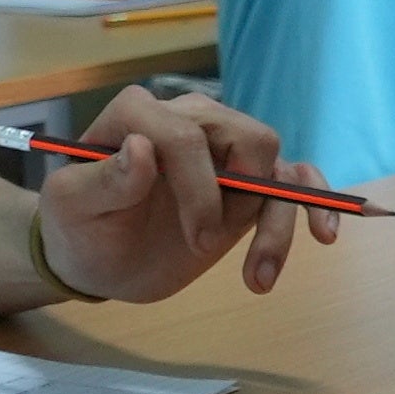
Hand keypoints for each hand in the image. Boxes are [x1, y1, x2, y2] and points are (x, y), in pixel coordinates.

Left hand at [32, 88, 337, 300]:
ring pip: (276, 165)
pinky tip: (324, 235)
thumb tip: (141, 149)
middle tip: (204, 248)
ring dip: (280, 221)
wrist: (98, 260)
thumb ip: (102, 180)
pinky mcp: (247, 186)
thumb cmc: (78, 228)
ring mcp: (223, 151)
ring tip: (260, 279)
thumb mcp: (70, 209)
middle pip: (245, 137)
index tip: (194, 241)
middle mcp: (189, 119)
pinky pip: (295, 179)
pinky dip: (314, 201)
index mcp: (140, 114)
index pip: (186, 133)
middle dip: (237, 198)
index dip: (198, 186)